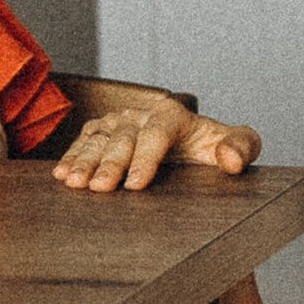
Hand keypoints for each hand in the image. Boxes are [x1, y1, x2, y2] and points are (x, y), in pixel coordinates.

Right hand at [51, 103, 261, 193]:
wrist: (192, 147)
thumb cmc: (213, 148)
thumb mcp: (238, 145)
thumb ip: (242, 147)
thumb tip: (230, 159)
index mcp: (174, 115)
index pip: (157, 134)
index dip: (145, 158)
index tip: (136, 185)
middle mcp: (142, 114)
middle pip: (123, 137)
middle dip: (110, 163)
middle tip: (99, 188)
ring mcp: (120, 122)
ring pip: (99, 139)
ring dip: (85, 161)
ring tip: (74, 183)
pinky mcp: (103, 131)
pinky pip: (84, 141)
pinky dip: (72, 157)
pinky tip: (61, 174)